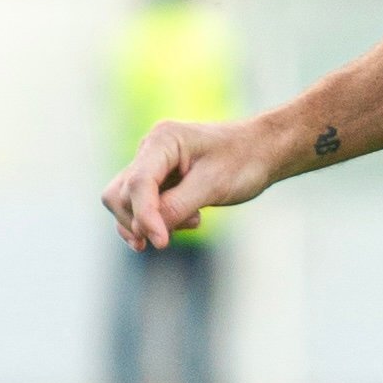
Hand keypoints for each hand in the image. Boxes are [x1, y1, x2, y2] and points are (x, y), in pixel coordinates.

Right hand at [102, 119, 275, 249]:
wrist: (262, 151)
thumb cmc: (243, 161)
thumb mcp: (213, 185)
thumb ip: (177, 207)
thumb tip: (143, 232)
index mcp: (163, 140)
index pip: (138, 183)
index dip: (144, 216)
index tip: (160, 242)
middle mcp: (150, 150)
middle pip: (120, 195)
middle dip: (143, 220)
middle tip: (191, 223)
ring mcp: (151, 166)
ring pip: (124, 204)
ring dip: (149, 222)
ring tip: (193, 220)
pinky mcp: (157, 181)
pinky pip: (140, 208)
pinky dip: (156, 221)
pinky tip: (186, 221)